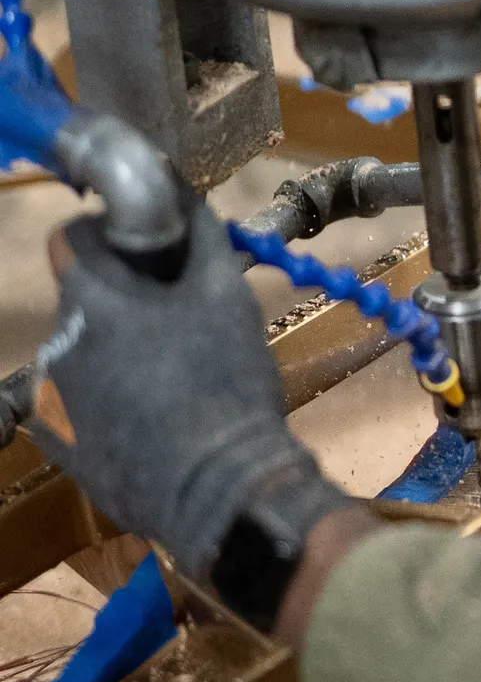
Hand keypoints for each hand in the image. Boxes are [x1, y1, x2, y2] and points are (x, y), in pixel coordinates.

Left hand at [30, 201, 354, 587]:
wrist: (220, 490)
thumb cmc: (225, 382)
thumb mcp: (227, 296)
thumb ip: (200, 235)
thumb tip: (181, 190)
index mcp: (92, 300)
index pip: (68, 238)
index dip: (105, 235)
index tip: (147, 254)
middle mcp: (57, 343)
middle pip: (81, 296)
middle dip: (122, 298)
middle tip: (178, 320)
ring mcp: (51, 398)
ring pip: (81, 348)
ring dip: (114, 347)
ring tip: (170, 374)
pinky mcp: (58, 443)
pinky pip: (77, 398)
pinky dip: (106, 395)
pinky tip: (152, 415)